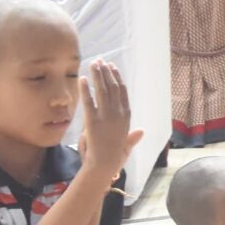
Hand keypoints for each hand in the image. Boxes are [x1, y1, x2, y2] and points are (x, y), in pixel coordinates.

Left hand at [76, 60, 139, 177]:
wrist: (105, 164)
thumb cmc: (115, 156)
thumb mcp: (127, 145)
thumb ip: (133, 137)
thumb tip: (142, 131)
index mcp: (126, 116)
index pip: (122, 92)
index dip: (117, 78)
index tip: (112, 68)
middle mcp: (118, 113)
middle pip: (112, 87)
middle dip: (106, 72)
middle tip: (100, 61)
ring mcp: (106, 116)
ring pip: (102, 91)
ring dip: (98, 76)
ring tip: (93, 63)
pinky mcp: (92, 120)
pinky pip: (88, 102)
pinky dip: (86, 89)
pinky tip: (83, 79)